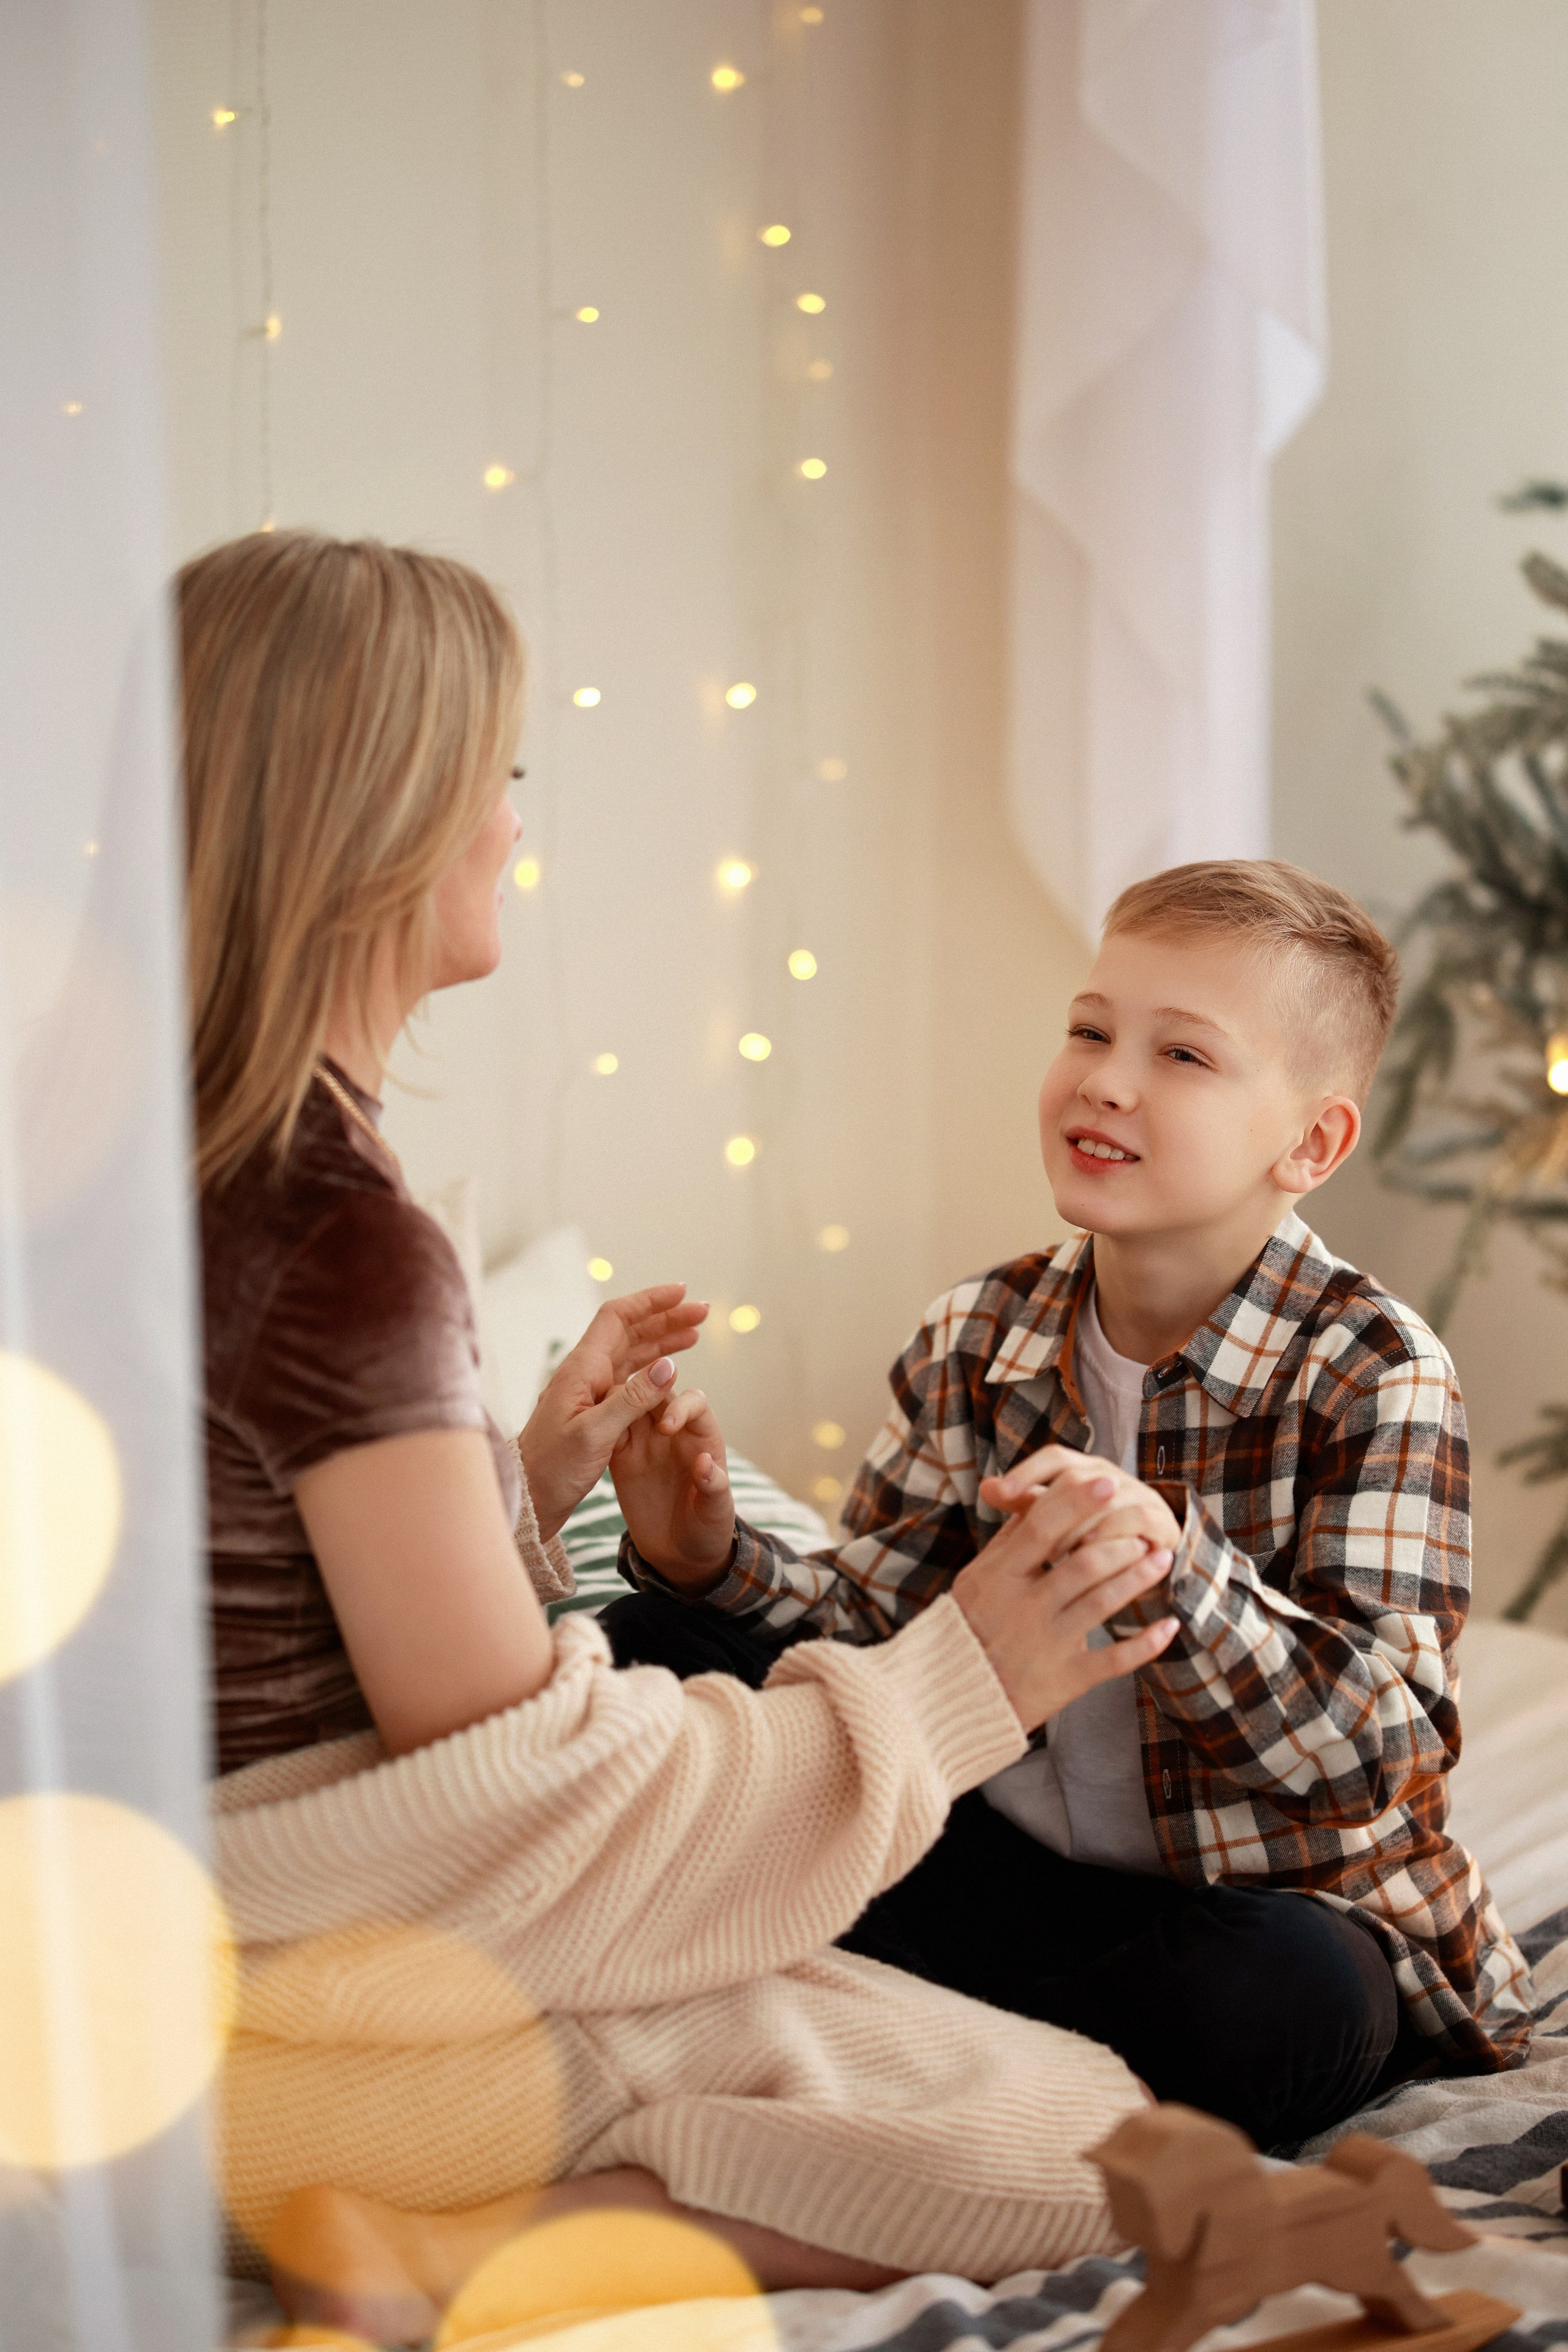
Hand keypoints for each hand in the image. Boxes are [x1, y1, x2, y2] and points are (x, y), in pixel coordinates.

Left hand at [518, 1283, 707, 1539]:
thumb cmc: (552, 1469)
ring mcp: (588, 1393)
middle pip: (629, 1332)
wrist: (526, 1499)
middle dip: (665, 1319)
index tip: (683, 1293)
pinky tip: (669, 1374)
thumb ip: (632, 1399)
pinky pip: (628, 1380)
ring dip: (662, 1342)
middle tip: (701, 1312)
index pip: (618, 1318)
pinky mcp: (593, 1413)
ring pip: (631, 1354)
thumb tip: (669, 1364)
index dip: (651, 1302)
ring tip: (694, 1335)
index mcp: (582, 1370)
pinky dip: (652, 1371)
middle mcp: (585, 1374)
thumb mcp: (595, 1434)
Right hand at [611, 1385, 736, 1594]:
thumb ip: (714, 1487)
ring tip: (599, 1411)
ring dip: (614, 1403)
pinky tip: (587, 1435)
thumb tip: (704, 1464)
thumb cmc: (707, 1528)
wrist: (680, 1552)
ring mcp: (645, 1441)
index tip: (665, 1428)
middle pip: (655, 1393)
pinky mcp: (622, 1458)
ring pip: (628, 1405)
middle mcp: (672, 1431)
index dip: (680, 1407)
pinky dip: (599, 1428)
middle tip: (622, 1405)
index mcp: (701, 1436)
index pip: (693, 1401)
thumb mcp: (716, 1512)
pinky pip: (608, 1433)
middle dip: (639, 1391)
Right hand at [953, 1495, 1177, 1732]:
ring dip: (1138, 1579)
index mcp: (999, 1577)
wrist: (953, 1697)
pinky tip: (1169, 1625)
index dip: (1075, 1502)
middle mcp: (1024, 1608)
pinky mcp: (1065, 1679)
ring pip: (1102, 1604)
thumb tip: (1034, 1496)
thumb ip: (1008, 1540)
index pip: (1041, 1528)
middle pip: (1082, 1564)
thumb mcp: (976, 1578)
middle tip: (1145, 1531)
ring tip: (1161, 1559)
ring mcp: (1046, 1645)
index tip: (1108, 1482)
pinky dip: (1145, 1643)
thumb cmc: (968, 1627)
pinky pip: (1114, 1660)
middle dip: (1121, 1543)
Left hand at [979, 1444, 1182, 1564]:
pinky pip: (1135, 1522)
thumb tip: (985, 1487)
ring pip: (1105, 1499)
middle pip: (1078, 1477)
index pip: (1054, 1457)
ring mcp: (1137, 1494)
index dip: (1027, 1471)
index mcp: (1082, 1468)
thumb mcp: (1054, 1520)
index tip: (1000, 1493)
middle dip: (1053, 1507)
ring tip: (1055, 1555)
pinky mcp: (1159, 1520)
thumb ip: (1024, 1502)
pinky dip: (1111, 1537)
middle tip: (1031, 1538)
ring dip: (1079, 1526)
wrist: (1143, 1556)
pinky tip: (1090, 1554)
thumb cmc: (1089, 1535)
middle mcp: (1110, 1475)